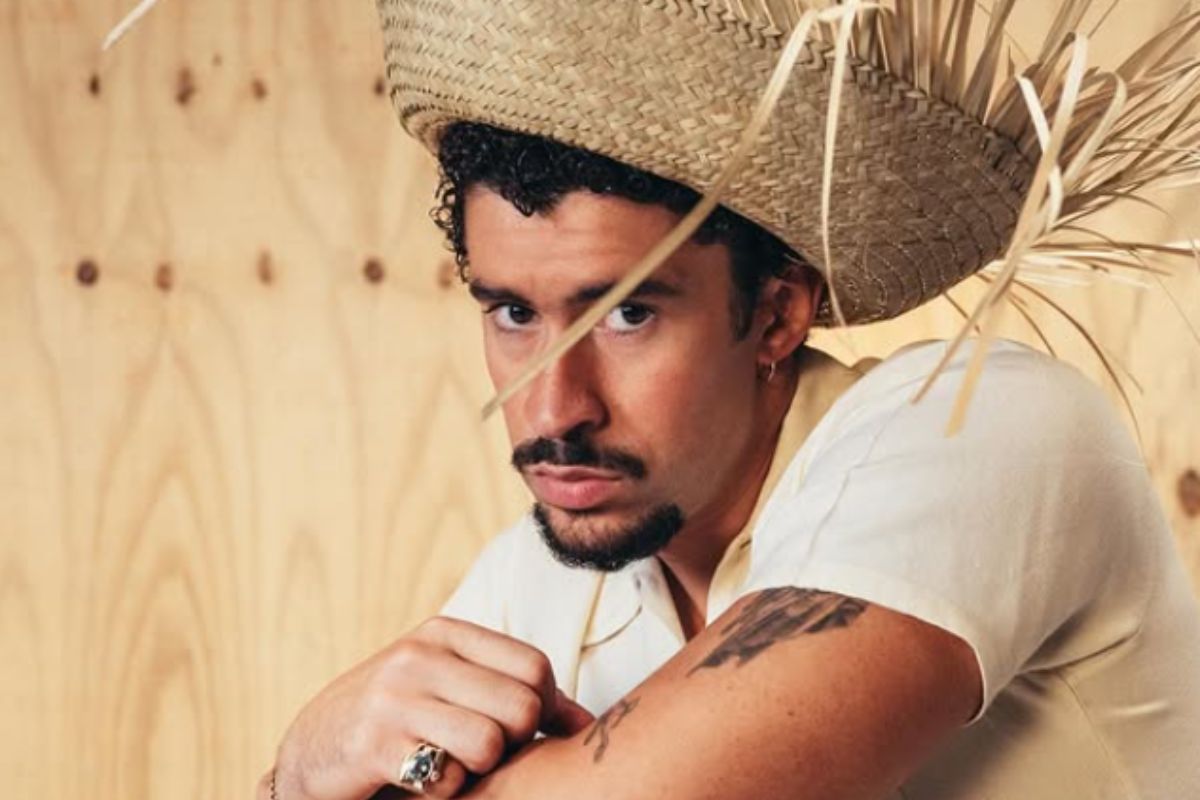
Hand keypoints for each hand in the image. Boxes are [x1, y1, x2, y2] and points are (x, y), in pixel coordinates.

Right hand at [270, 617, 594, 799]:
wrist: (309, 750)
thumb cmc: (397, 718)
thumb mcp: (450, 688)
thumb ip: (513, 695)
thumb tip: (585, 723)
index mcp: (444, 633)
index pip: (534, 666)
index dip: (544, 709)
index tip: (523, 731)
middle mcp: (420, 656)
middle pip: (521, 706)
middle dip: (515, 744)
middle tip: (485, 755)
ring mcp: (394, 699)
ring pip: (490, 744)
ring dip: (478, 770)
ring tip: (451, 765)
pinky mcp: (374, 746)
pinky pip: (446, 779)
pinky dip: (445, 792)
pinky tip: (420, 782)